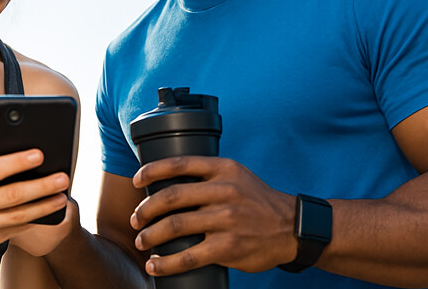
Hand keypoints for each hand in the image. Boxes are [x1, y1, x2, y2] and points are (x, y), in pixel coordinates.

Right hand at [0, 142, 68, 253]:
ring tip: (61, 197)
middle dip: (41, 186)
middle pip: (11, 196)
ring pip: (17, 218)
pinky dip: (32, 221)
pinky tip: (45, 212)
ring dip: (43, 207)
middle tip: (62, 178)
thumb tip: (9, 144)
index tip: (40, 155)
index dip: (18, 162)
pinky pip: (13, 231)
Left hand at [130, 156, 296, 275]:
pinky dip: (166, 263)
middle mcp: (224, 191)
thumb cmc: (258, 201)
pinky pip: (188, 256)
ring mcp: (226, 220)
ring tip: (141, 241)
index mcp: (223, 169)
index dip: (151, 170)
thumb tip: (169, 181)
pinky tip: (155, 265)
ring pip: (175, 226)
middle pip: (171, 197)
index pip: (179, 163)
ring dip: (150, 235)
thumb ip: (208, 175)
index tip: (136, 180)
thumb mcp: (237, 176)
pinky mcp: (228, 247)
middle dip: (146, 209)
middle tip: (136, 219)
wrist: (292, 228)